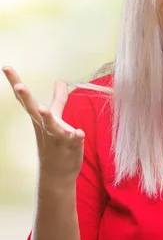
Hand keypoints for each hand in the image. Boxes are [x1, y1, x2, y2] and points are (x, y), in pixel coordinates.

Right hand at [2, 66, 84, 183]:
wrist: (57, 173)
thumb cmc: (55, 142)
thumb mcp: (55, 118)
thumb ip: (59, 99)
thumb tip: (60, 80)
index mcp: (40, 118)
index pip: (26, 99)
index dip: (16, 82)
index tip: (6, 66)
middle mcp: (45, 126)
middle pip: (34, 110)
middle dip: (26, 98)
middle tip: (18, 86)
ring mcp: (56, 137)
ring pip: (51, 126)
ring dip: (47, 118)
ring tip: (44, 109)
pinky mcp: (70, 146)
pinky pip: (73, 140)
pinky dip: (75, 136)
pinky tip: (78, 132)